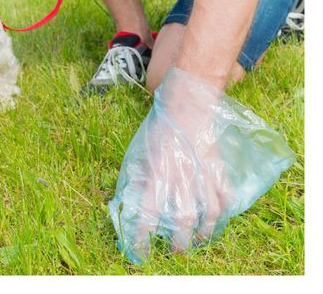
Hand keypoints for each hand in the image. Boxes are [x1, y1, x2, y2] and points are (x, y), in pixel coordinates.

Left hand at [109, 67, 294, 263]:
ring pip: (210, 213)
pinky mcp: (218, 167)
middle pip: (184, 219)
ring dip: (204, 232)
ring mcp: (203, 173)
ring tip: (199, 239)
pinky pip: (226, 195)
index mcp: (158, 172)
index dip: (143, 237)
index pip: (149, 213)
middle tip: (176, 251)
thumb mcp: (141, 151)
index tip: (140, 251)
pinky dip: (225, 211)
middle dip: (180, 242)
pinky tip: (218, 217)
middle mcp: (181, 177)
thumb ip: (139, 176)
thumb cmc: (160, 128)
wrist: (186, 106)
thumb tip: (131, 200)